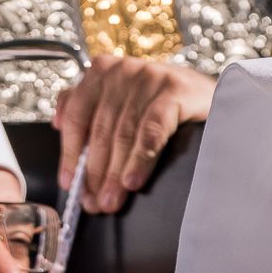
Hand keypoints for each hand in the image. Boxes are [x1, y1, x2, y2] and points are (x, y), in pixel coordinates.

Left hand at [53, 55, 213, 213]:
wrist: (214, 94)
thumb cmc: (163, 101)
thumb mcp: (123, 98)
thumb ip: (88, 104)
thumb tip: (57, 123)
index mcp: (101, 72)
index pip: (76, 115)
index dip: (69, 153)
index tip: (70, 183)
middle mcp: (122, 71)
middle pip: (100, 129)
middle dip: (95, 171)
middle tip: (94, 201)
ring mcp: (149, 78)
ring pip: (124, 133)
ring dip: (115, 172)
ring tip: (112, 199)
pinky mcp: (175, 90)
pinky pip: (152, 130)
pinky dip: (141, 158)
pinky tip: (133, 180)